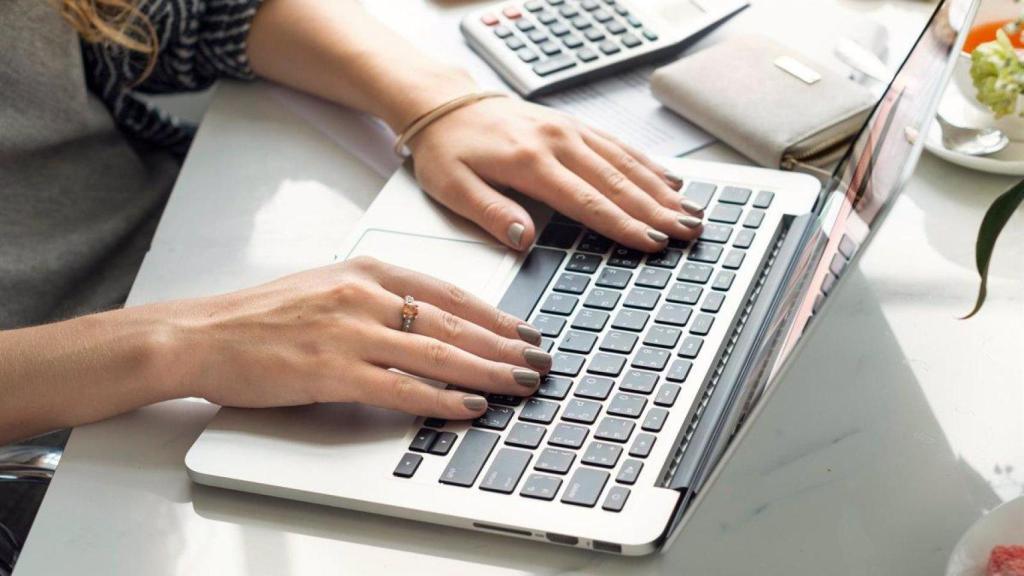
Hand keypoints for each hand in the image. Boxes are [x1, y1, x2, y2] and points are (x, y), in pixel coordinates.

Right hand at [176, 257, 549, 418]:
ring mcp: (350, 333)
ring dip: (488, 372)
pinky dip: (442, 399)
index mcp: (367, 270)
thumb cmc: (263, 314)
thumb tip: (431, 322)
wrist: (203, 333)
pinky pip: (403, 388)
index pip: (449, 292)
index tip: (524, 330)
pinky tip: (469, 406)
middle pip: (454, 323)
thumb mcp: (329, 286)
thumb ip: (380, 298)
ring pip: (438, 354)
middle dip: (505, 345)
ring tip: (521, 383)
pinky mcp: (333, 372)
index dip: (495, 314)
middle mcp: (365, 295)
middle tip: (540, 360)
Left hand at [406, 97, 704, 251]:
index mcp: (530, 163)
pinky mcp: (571, 125)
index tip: (652, 242)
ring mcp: (568, 130)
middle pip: (617, 183)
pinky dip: (647, 164)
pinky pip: (617, 145)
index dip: (622, 226)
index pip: (587, 202)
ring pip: (625, 163)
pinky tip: (669, 180)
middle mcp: (557, 142)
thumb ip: (490, 213)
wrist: (443, 104)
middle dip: (657, 210)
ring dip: (661, 189)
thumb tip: (524, 239)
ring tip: (691, 211)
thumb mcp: (453, 187)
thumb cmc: (447, 149)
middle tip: (689, 232)